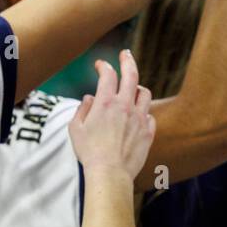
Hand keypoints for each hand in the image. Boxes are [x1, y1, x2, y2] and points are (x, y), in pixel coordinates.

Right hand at [68, 50, 155, 179]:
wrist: (110, 173)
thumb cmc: (89, 152)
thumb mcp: (76, 129)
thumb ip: (82, 109)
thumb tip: (90, 98)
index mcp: (106, 103)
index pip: (108, 75)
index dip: (104, 66)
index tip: (100, 65)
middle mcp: (125, 106)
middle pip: (132, 74)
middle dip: (128, 60)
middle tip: (126, 54)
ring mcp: (140, 118)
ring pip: (144, 93)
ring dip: (138, 88)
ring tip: (133, 90)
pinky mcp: (148, 131)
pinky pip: (150, 115)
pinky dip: (143, 113)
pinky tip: (137, 117)